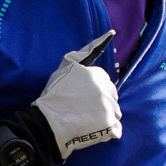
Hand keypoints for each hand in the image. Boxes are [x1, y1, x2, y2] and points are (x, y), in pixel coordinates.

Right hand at [33, 31, 121, 159]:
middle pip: (112, 96)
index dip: (93, 90)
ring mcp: (109, 109)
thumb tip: (111, 34)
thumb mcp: (66, 66)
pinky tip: (92, 129)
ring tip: (87, 119)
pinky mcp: (110, 126)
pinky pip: (116, 129)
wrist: (48, 122)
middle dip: (101, 102)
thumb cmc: (55, 94)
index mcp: (98, 75)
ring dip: (105, 116)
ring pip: (115, 112)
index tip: (80, 97)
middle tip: (82, 109)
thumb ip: (87, 51)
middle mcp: (106, 90)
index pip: (105, 81)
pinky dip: (107, 131)